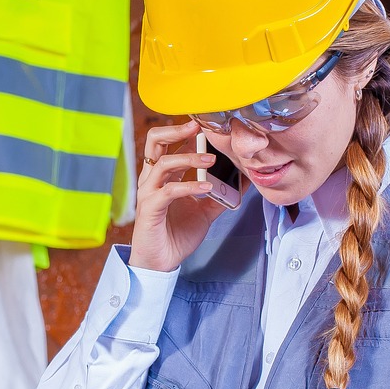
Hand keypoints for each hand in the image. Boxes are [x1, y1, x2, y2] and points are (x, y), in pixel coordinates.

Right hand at [130, 120, 228, 272]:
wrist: (161, 262)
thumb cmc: (176, 235)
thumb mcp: (204, 212)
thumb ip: (218, 196)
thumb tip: (240, 183)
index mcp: (163, 176)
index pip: (171, 143)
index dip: (188, 132)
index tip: (209, 126)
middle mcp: (152, 179)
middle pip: (154, 141)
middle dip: (176, 130)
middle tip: (198, 127)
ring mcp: (149, 193)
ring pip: (163, 163)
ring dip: (189, 158)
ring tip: (211, 161)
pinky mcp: (150, 208)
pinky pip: (169, 190)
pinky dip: (189, 186)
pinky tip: (206, 187)